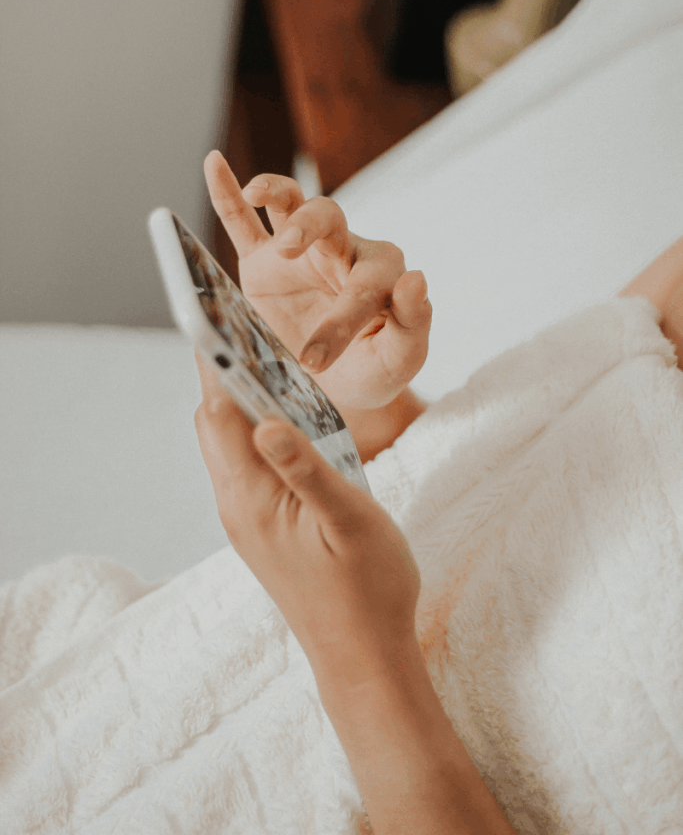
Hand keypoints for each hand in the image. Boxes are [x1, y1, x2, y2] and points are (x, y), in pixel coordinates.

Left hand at [194, 354, 421, 686]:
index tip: (219, 313)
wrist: (364, 656)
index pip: (218, 412)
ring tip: (270, 358)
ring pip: (229, 442)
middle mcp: (238, 504)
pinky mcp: (263, 525)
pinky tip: (288, 416)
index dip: (217, 361)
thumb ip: (306, 469)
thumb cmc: (367, 590)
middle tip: (251, 325)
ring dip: (242, 400)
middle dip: (226, 372)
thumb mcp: (348, 521)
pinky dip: (257, 428)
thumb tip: (263, 420)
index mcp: (252, 498)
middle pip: (215, 422)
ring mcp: (248, 517)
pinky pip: (247, 462)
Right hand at [204, 150, 431, 412]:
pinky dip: (228, 192)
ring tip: (256, 192)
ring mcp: (300, 254)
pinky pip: (243, 223)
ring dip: (274, 191)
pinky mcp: (262, 264)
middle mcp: (341, 252)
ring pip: (290, 205)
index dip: (339, 324)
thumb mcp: (399, 359)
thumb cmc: (372, 369)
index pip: (362, 288)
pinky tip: (215, 164)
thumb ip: (413, 322)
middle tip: (288, 249)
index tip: (314, 361)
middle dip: (307, 227)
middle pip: (327, 219)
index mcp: (381, 274)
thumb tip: (417, 278)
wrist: (332, 387)